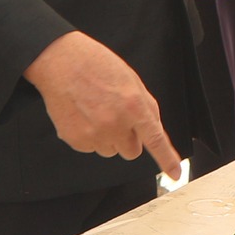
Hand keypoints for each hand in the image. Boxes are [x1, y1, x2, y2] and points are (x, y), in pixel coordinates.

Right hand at [24, 31, 181, 179]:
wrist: (60, 61)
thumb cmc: (95, 64)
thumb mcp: (130, 79)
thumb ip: (145, 105)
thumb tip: (153, 128)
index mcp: (133, 105)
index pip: (155, 139)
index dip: (167, 159)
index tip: (174, 173)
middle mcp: (115, 123)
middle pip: (131, 151)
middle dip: (128, 139)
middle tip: (116, 117)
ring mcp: (94, 134)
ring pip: (110, 151)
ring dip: (108, 138)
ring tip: (96, 111)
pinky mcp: (76, 140)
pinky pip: (90, 148)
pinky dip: (89, 136)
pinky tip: (83, 115)